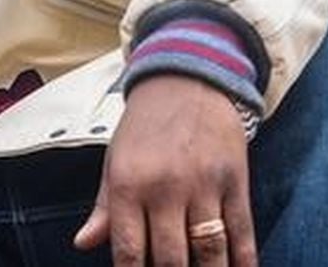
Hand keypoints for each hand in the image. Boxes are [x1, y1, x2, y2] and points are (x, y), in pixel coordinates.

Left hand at [74, 74, 256, 265]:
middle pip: (171, 260)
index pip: (129, 252)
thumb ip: (103, 207)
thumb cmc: (145, 124)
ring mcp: (203, 184)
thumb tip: (83, 244)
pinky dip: (243, 261)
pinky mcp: (235, 180)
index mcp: (128, 183)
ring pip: (209, 252)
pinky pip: (242, 232)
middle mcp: (165, 187)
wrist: (187, 78)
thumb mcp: (115, 159)